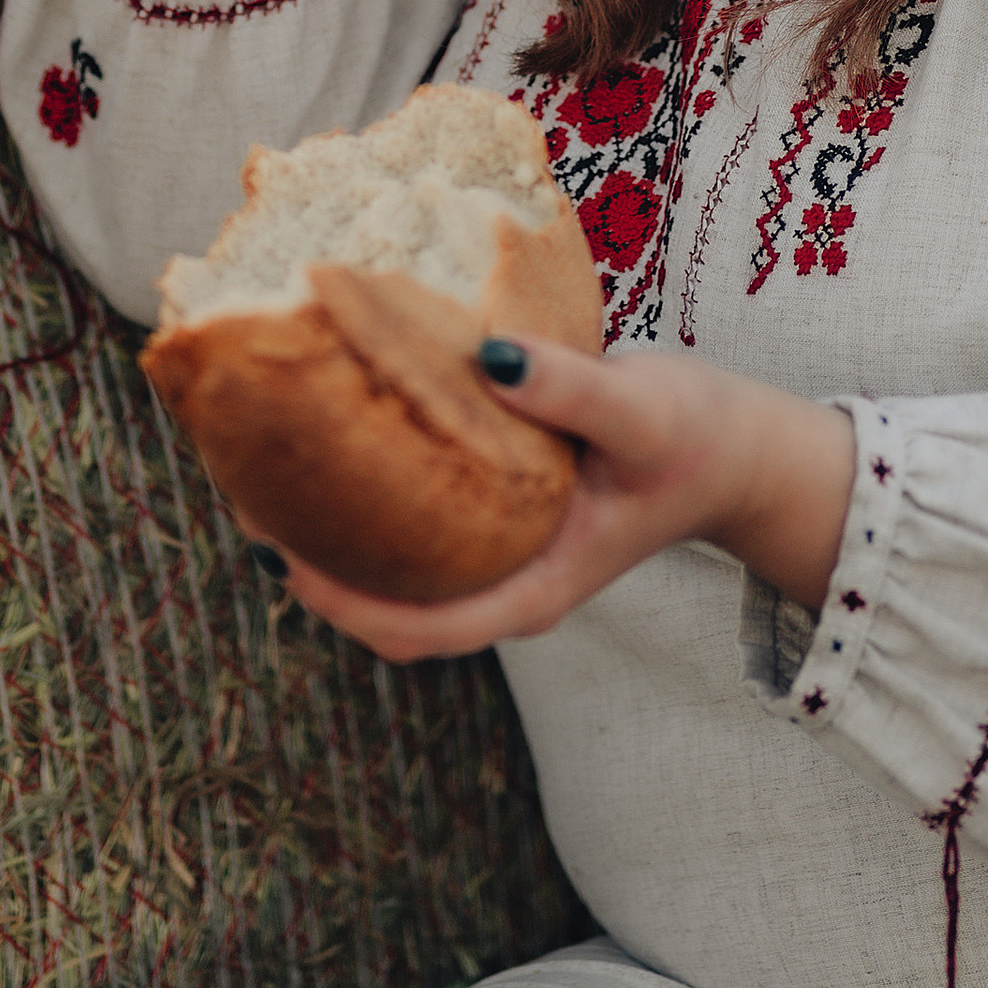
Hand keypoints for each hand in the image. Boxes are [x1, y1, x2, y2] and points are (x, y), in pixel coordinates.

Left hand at [268, 338, 857, 663]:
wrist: (742, 448)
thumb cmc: (696, 433)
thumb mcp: (641, 409)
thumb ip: (571, 390)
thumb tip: (491, 359)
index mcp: (537, 587)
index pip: (422, 627)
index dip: (343, 604)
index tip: (280, 554)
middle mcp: (510, 582)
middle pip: (391, 610)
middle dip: (315, 570)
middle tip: (246, 499)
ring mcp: (505, 555)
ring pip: (401, 570)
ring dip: (334, 534)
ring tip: (268, 469)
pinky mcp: (504, 516)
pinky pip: (421, 526)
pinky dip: (373, 495)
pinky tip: (339, 437)